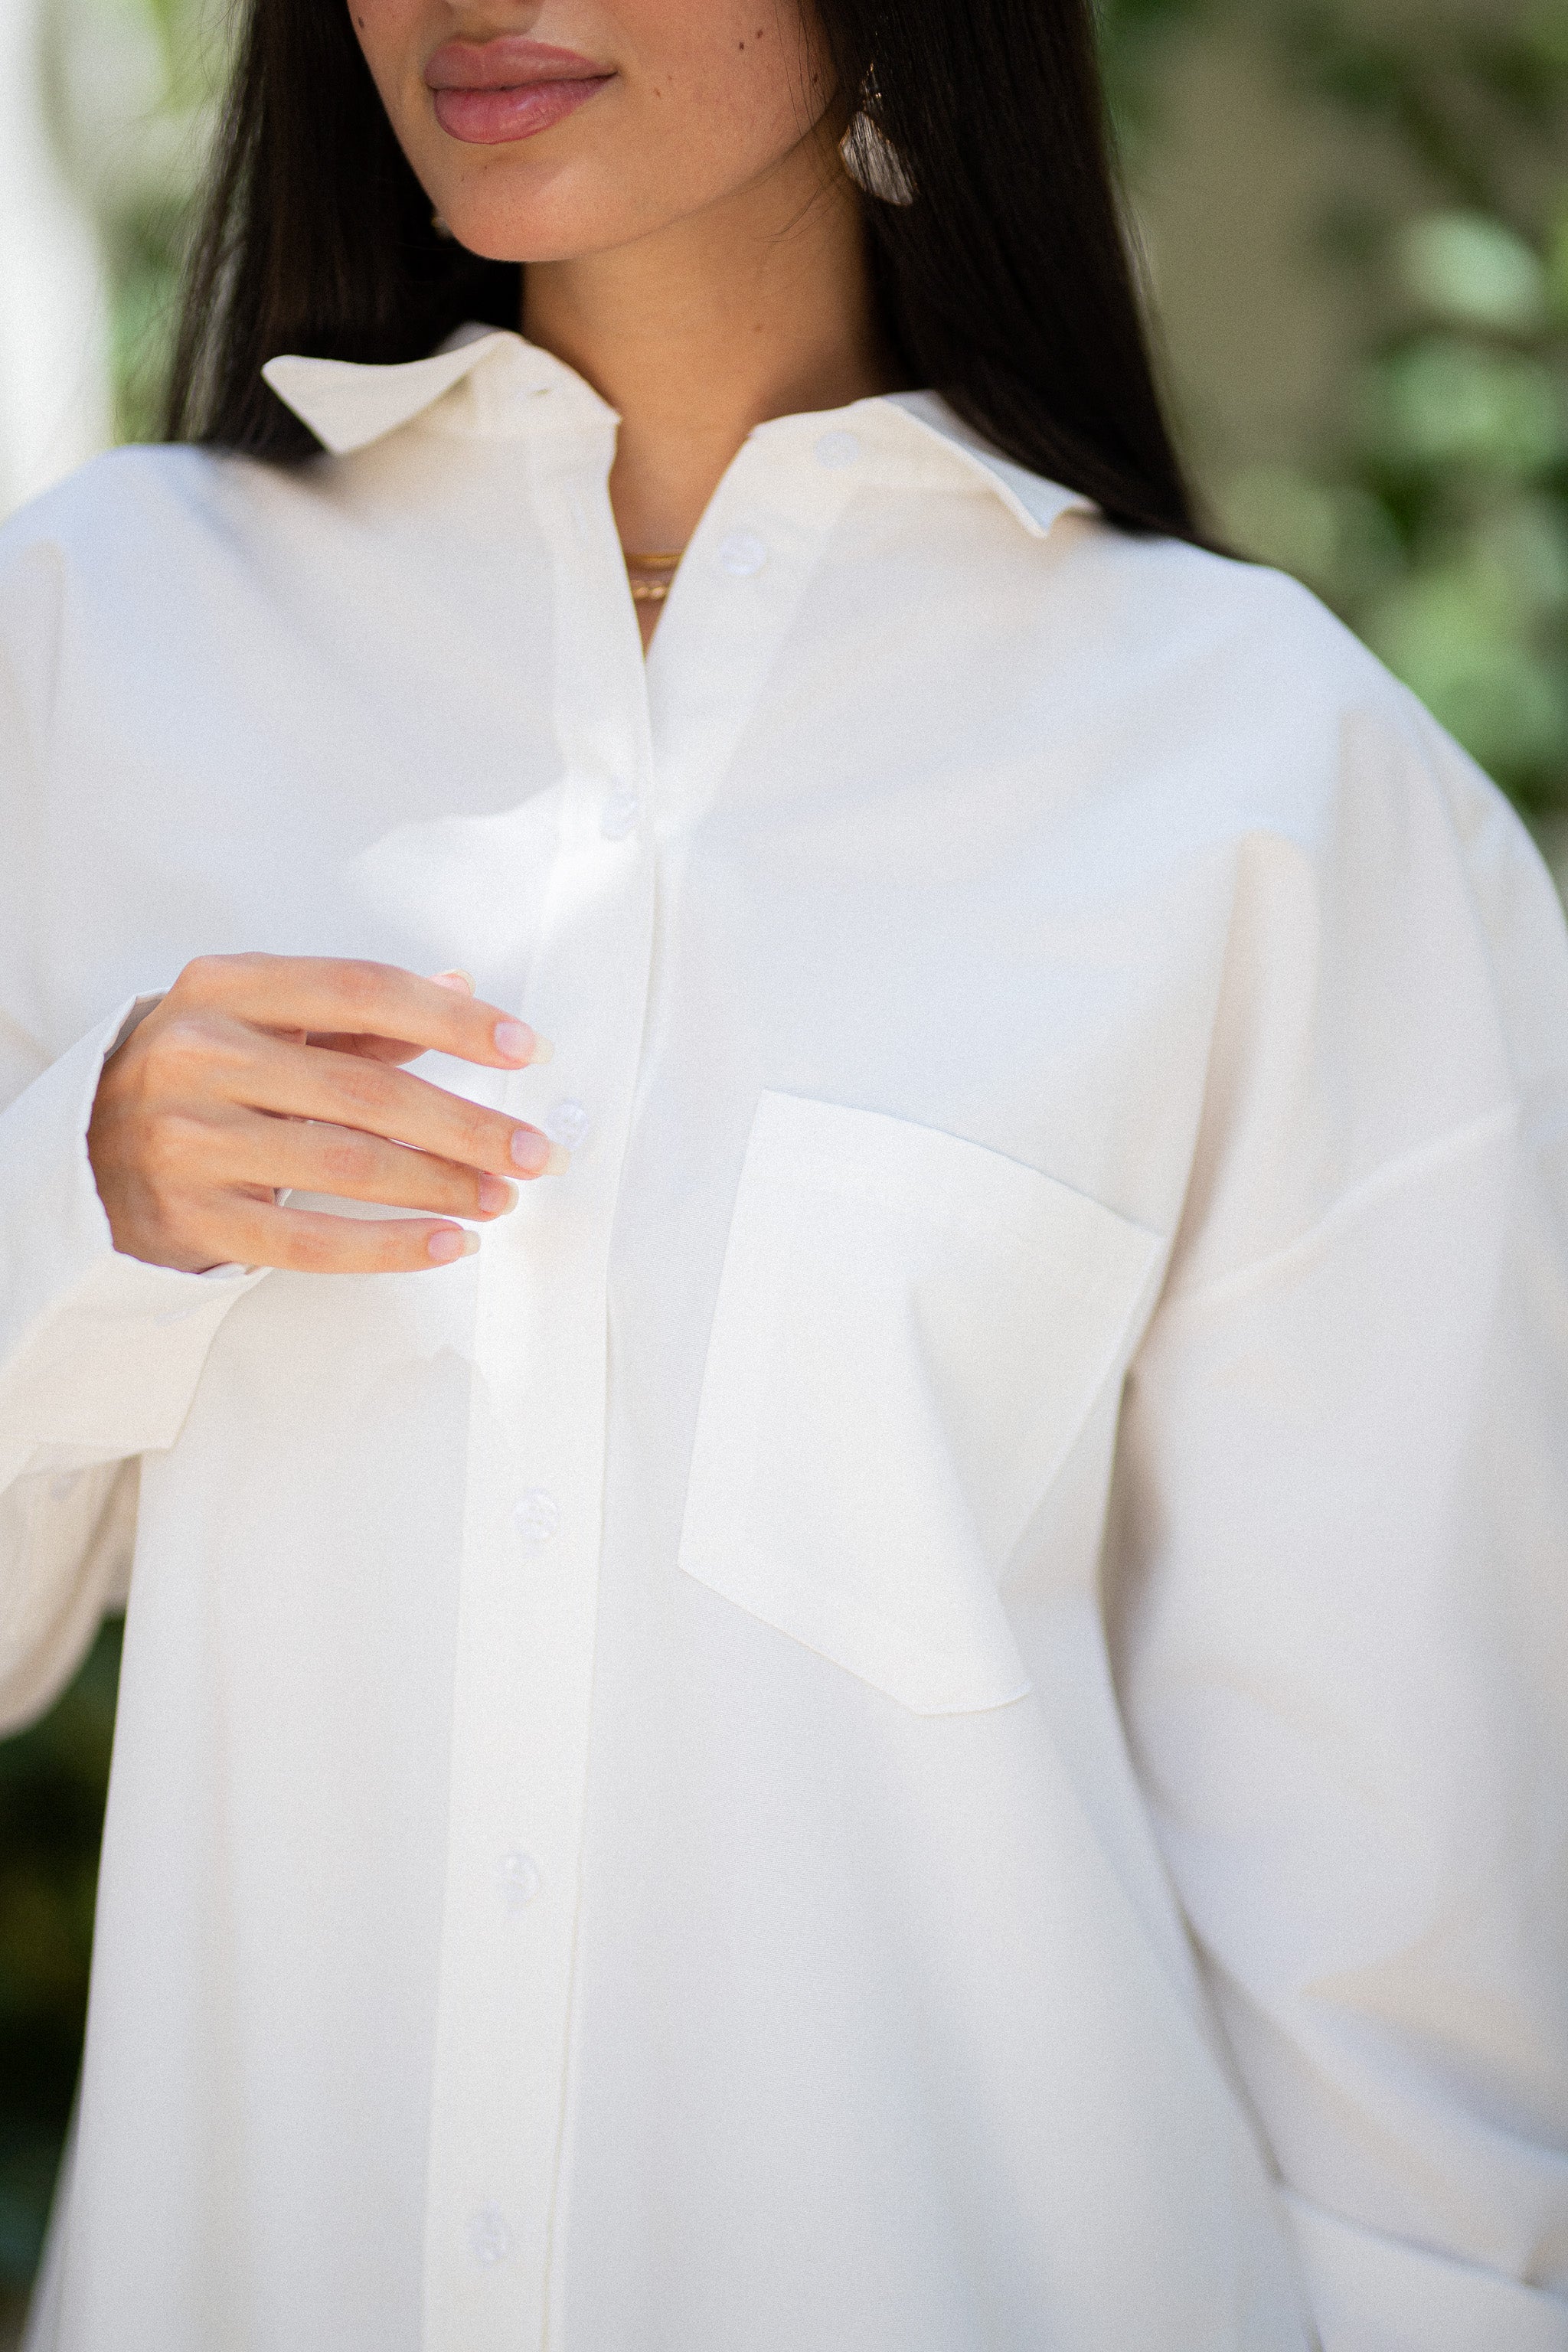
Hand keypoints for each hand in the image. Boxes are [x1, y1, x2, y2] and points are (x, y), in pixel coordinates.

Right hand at [87, 954, 562, 1274]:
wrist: (86, 1150)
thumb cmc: (199, 1075)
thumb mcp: (258, 1019)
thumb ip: (356, 1012)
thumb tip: (463, 988)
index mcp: (225, 988)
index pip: (359, 991)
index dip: (450, 1021)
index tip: (525, 1048)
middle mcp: (201, 1057)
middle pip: (366, 1091)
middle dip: (466, 1125)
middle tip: (534, 1150)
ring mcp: (191, 1142)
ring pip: (345, 1167)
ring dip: (440, 1186)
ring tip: (503, 1196)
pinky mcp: (193, 1217)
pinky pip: (309, 1242)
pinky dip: (389, 1245)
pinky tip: (448, 1243)